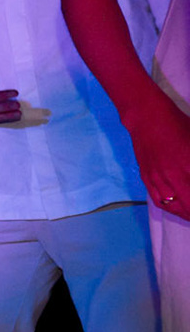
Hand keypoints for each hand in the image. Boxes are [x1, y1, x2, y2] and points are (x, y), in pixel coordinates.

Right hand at [130, 99, 189, 219]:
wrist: (146, 118)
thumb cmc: (176, 124)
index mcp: (188, 166)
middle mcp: (173, 176)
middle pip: (188, 205)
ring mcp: (157, 178)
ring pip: (173, 206)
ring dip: (185, 213)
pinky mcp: (146, 177)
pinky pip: (158, 199)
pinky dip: (169, 208)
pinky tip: (176, 207)